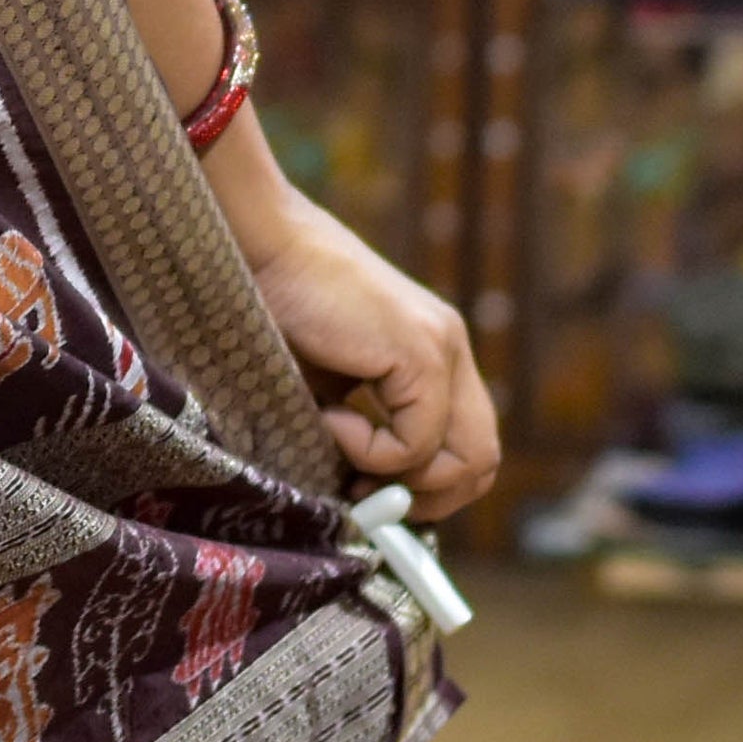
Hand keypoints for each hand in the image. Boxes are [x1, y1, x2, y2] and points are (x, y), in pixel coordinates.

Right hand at [227, 173, 499, 521]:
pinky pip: (416, 443)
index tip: (374, 493)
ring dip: (399, 477)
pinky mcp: (422, 354)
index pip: (470, 444)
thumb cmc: (274, 306)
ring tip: (340, 447)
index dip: (431, 486)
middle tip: (366, 496)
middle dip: (427, 498)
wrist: (260, 243)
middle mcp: (452, 350)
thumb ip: (361, 425)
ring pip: (466, 460)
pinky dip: (369, 450)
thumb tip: (367, 498)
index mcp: (436, 353)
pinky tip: (328, 416)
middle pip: (482, 460)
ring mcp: (444, 350)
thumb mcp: (330, 381)